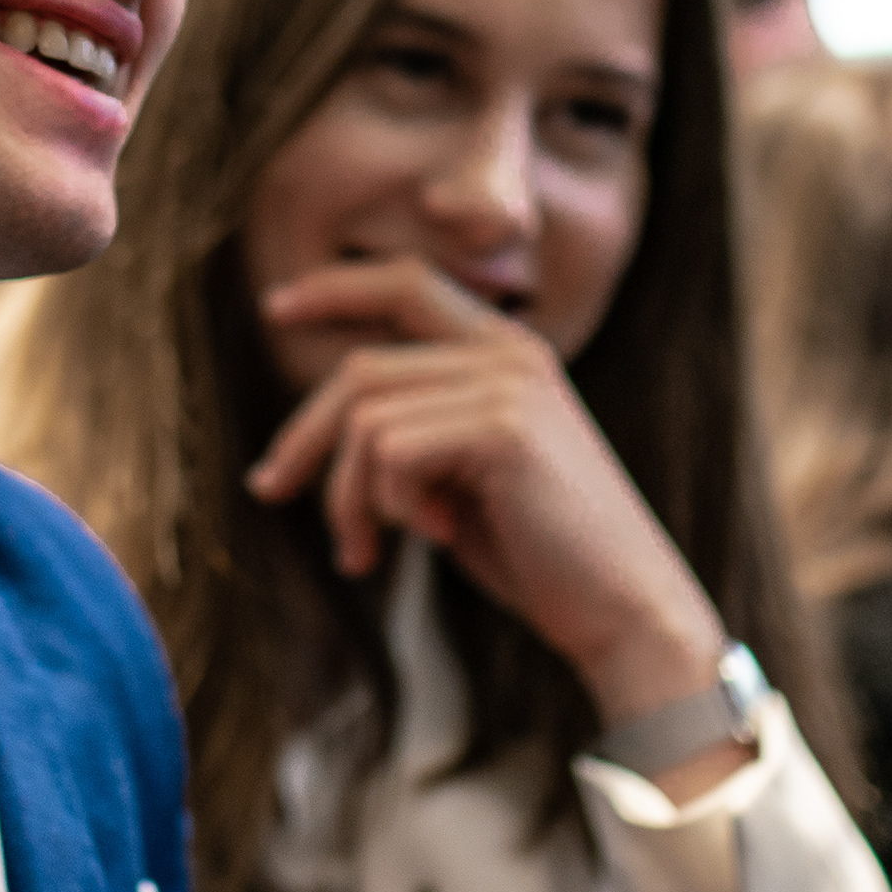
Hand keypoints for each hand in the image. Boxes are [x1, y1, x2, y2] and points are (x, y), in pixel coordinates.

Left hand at [245, 260, 728, 727]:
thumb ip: (412, 432)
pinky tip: (441, 539)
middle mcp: (509, 352)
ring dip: (348, 498)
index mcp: (506, 351)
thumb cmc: (539, 555)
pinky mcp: (504, 427)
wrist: (622, 608)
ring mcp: (509, 384)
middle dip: (303, 440)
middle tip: (269, 492)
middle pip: (360, 370)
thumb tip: (317, 433)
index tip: (275, 308)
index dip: (337, 289)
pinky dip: (393, 510)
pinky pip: (390, 455)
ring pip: (365, 421)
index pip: (408, 284)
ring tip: (369, 549)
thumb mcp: (461, 477)